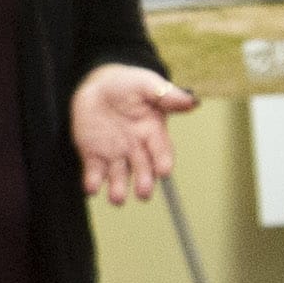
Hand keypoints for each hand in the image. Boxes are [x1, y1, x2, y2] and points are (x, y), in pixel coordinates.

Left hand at [70, 61, 198, 204]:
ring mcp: (115, 155)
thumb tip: (192, 102)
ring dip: (119, 190)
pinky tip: (91, 188)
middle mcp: (136, 149)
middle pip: (143, 170)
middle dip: (144, 183)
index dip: (163, 162)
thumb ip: (167, 95)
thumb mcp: (147, 84)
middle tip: (143, 193)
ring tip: (117, 198)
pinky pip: (94, 174)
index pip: (161, 152)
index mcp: (153, 133)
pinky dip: (92, 183)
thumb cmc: (127, 84)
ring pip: (119, 178)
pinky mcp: (93, 157)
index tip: (164, 171)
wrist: (97, 84)